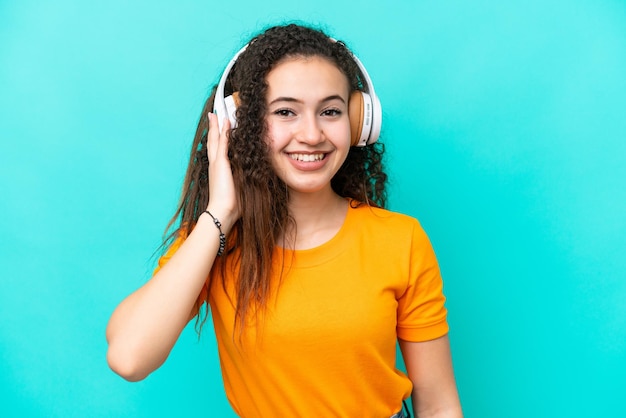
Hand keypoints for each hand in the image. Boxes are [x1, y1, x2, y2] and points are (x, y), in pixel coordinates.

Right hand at [206, 113, 238, 230]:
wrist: (222, 211)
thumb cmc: (231, 203)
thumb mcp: (238, 186)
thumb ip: (242, 178)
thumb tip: (253, 175)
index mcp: (218, 170)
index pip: (217, 149)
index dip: (217, 137)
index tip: (218, 127)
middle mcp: (214, 164)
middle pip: (212, 141)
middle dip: (213, 127)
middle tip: (213, 114)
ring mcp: (216, 163)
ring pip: (215, 139)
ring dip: (216, 125)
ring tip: (216, 113)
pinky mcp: (220, 164)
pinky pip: (221, 144)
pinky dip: (222, 132)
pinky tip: (225, 122)